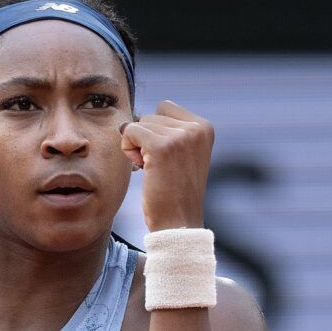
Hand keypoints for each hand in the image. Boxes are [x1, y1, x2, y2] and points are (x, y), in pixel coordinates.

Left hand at [121, 100, 213, 232]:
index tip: (165, 157)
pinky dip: (128, 148)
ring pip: (140, 123)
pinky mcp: (161, 146)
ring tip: (152, 169)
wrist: (178, 222)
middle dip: (147, 138)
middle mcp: (196, 128)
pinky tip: (141, 168)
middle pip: (152, 115)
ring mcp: (180, 136)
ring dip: (137, 145)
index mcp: (204, 127)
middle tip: (158, 166)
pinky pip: (130, 131)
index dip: (156, 131)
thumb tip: (127, 121)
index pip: (166, 108)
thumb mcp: (182, 155)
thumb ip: (168, 132)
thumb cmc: (174, 194)